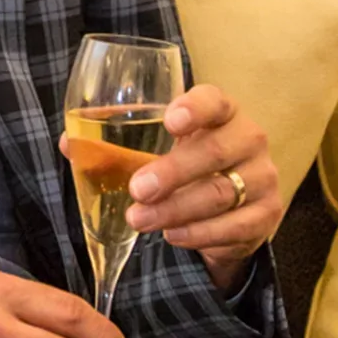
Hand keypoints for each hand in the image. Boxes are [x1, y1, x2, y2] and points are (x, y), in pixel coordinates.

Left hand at [123, 85, 282, 289]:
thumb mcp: (155, 148)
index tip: (170, 121)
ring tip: (141, 219)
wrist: (229, 207)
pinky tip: (172, 236)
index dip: (195, 108)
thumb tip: (69, 144)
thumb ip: (114, 144)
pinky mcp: (267, 216)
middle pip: (215, 151)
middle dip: (174, 171)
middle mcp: (248, 139)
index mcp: (221, 112)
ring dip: (177, 209)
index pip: (215, 101)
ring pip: (222, 194)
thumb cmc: (184, 164)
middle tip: (139, 188)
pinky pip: (235, 227)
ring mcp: (263, 178)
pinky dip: (200, 234)